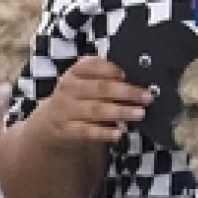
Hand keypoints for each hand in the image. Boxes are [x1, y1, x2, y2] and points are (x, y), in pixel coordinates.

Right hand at [31, 56, 151, 146]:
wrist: (50, 122)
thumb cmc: (78, 99)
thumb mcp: (86, 83)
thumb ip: (106, 80)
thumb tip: (138, 82)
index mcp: (75, 72)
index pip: (91, 65)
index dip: (110, 69)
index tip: (127, 75)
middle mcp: (69, 88)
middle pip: (100, 88)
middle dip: (126, 92)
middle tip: (147, 97)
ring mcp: (66, 109)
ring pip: (96, 110)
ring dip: (120, 112)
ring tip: (139, 113)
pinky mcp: (66, 130)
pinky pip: (87, 131)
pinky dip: (104, 132)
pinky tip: (119, 133)